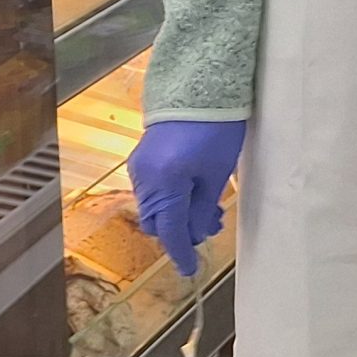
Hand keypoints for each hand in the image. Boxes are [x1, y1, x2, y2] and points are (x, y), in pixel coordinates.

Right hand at [129, 119, 246, 277]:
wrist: (200, 87)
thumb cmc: (217, 128)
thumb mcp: (217, 172)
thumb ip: (203, 208)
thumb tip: (195, 235)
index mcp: (164, 186)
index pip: (171, 231)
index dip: (181, 253)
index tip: (191, 269)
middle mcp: (144, 180)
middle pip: (158, 222)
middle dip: (181, 231)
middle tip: (211, 226)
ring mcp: (140, 168)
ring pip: (155, 206)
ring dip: (177, 214)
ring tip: (209, 208)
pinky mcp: (143, 157)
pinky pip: (153, 190)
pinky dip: (171, 197)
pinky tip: (194, 191)